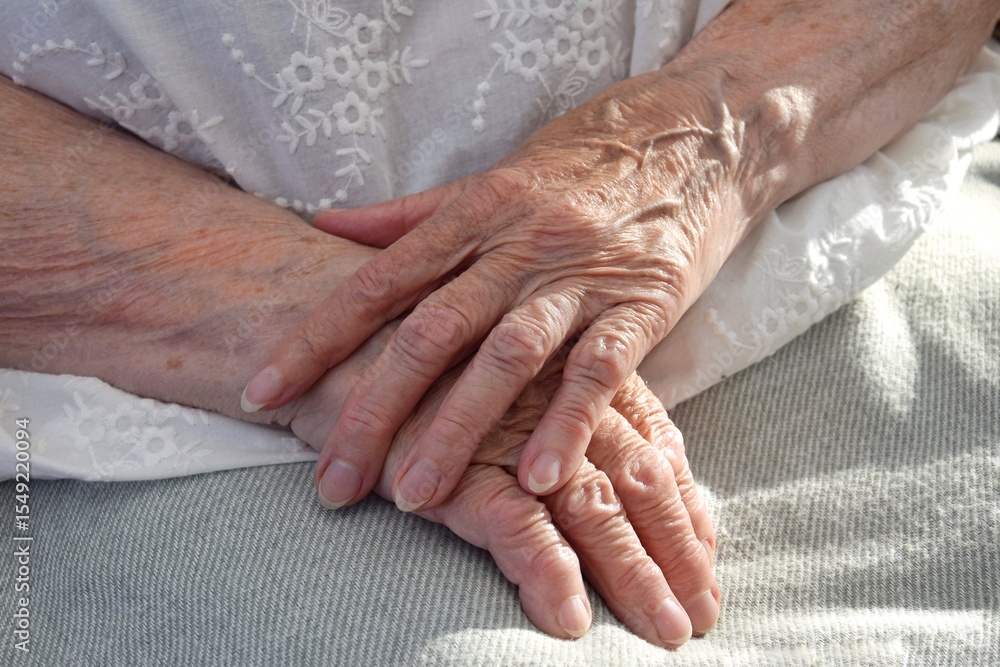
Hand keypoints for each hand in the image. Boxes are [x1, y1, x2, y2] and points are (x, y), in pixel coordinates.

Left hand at [242, 71, 765, 512]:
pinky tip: (537, 478)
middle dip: (371, 409)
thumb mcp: (493, 176)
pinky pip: (599, 370)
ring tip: (411, 495)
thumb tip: (325, 224)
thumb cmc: (585, 159)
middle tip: (330, 480)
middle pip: (428, 334)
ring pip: (504, 358)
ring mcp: (579, 276)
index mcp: (472, 214)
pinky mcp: (642, 303)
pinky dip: (567, 423)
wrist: (697, 132)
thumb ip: (409, 215)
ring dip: (455, 429)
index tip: (260, 392)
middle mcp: (516, 245)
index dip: (312, 339)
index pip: (376, 283)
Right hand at [287, 348, 720, 646]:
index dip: (683, 503)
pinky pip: (512, 522)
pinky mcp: (456, 457)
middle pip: (637, 480)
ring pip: (592, 506)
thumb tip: (576, 453)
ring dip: (632, 573)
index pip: (653, 441)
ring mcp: (508, 424)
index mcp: (571, 364)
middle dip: (675, 550)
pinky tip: (567, 618)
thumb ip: (544, 392)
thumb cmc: (408, 334)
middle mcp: (554, 393)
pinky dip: (543, 570)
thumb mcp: (488, 357)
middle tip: (700, 615)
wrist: (315, 304)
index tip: (705, 557)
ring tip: (662, 632)